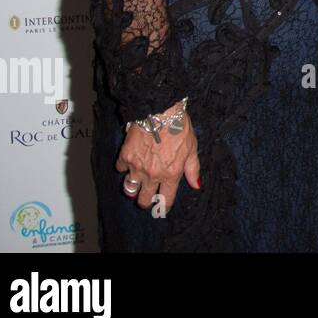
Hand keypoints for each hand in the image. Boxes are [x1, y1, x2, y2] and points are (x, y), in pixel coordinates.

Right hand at [116, 101, 199, 215]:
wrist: (160, 111)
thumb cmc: (179, 128)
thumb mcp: (192, 148)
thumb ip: (192, 169)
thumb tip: (196, 185)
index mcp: (171, 174)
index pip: (165, 200)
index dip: (163, 206)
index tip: (162, 205)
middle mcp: (153, 175)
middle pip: (143, 200)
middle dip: (145, 201)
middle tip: (147, 196)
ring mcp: (137, 167)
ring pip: (129, 190)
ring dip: (132, 189)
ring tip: (136, 184)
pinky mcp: (125, 157)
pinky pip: (120, 169)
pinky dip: (124, 168)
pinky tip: (130, 162)